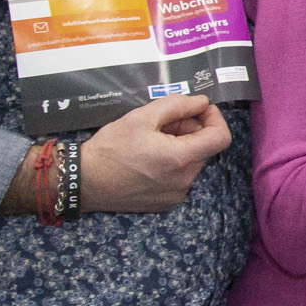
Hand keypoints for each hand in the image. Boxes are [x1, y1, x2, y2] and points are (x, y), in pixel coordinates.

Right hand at [77, 95, 233, 212]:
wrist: (84, 181)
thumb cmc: (110, 147)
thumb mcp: (142, 117)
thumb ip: (177, 106)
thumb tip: (202, 102)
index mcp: (181, 159)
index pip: (221, 137)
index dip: (215, 119)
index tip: (200, 109)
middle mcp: (184, 181)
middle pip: (204, 148)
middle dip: (190, 130)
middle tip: (164, 122)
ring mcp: (176, 195)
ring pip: (192, 162)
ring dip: (181, 147)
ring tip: (151, 140)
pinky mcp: (166, 203)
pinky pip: (180, 178)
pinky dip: (172, 164)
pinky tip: (148, 159)